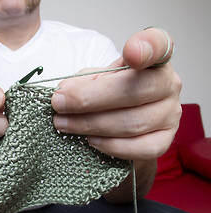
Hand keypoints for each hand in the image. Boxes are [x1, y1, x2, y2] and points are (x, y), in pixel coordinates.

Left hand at [51, 27, 181, 161]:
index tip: (130, 52)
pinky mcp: (165, 139)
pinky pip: (141, 148)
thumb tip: (65, 92)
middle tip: (59, 104)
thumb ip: (83, 81)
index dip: (146, 48)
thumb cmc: (110, 93)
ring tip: (64, 124)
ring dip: (90, 125)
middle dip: (88, 99)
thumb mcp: (96, 78)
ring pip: (132, 123)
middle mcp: (168, 84)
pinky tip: (91, 141)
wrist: (123, 120)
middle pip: (133, 92)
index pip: (158, 45)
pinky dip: (112, 146)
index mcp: (153, 59)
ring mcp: (171, 114)